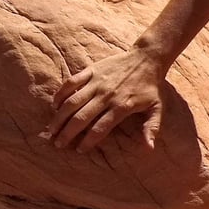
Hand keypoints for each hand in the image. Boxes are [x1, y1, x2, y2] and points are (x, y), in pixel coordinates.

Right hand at [43, 49, 164, 152]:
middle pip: (81, 118)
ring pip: (72, 102)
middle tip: (58, 144)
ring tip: (51, 130)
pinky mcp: (91, 70)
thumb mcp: (157, 108)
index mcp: (122, 106)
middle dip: (67, 133)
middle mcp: (107, 96)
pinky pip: (71, 83)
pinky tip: (54, 106)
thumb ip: (151, 128)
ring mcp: (97, 82)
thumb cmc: (151, 87)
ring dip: (59, 117)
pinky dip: (60, 94)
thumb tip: (149, 148)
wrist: (147, 58)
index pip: (100, 128)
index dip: (88, 141)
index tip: (79, 150)